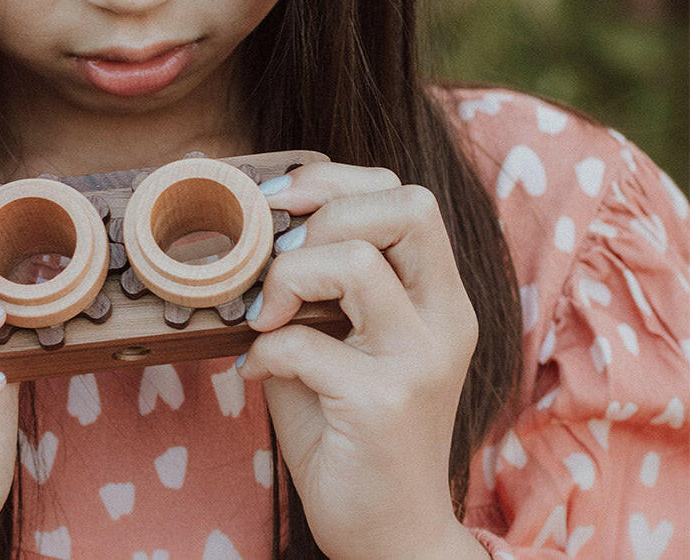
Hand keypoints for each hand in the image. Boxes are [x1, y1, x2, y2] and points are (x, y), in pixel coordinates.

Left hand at [236, 163, 480, 558]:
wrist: (386, 533)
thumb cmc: (348, 428)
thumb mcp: (341, 339)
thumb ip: (320, 282)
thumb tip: (259, 224)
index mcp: (438, 297)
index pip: (409, 198)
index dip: (338, 180)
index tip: (281, 201)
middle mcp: (444, 320)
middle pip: (407, 207)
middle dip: (325, 212)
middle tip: (282, 256)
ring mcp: (421, 361)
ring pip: (357, 263)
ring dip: (289, 277)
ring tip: (268, 315)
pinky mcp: (383, 404)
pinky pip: (304, 343)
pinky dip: (265, 351)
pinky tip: (260, 371)